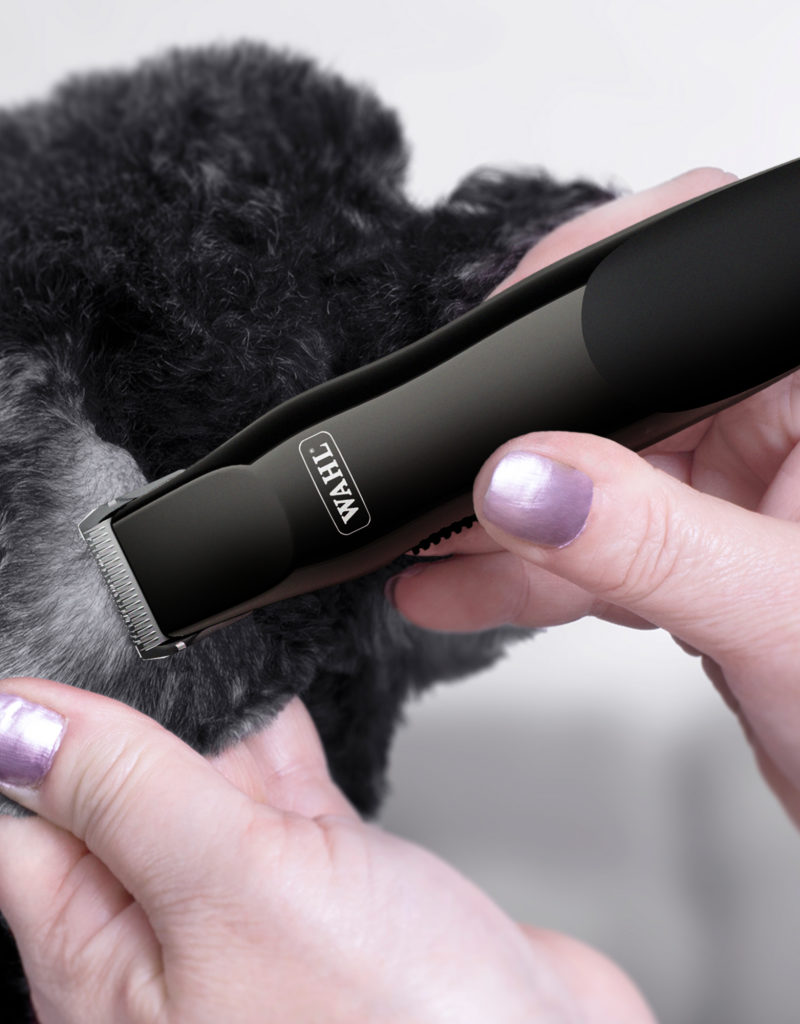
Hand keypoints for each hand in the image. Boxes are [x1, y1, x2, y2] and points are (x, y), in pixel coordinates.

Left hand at [0, 680, 654, 1022]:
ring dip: (207, 717)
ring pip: (200, 785)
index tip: (52, 638)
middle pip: (113, 793)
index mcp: (104, 965)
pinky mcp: (329, 887)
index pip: (22, 819)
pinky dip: (272, 737)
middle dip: (129, 710)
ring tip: (201, 633)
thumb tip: (2, 723)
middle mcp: (169, 943)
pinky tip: (273, 686)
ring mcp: (254, 911)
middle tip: (133, 616)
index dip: (31, 725)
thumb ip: (120, 792)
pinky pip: (278, 795)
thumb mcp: (229, 887)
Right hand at [389, 167, 799, 827]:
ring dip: (502, 525)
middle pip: (616, 395)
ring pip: (592, 477)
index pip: (680, 311)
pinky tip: (458, 586)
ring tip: (424, 549)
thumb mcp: (777, 616)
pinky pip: (596, 541)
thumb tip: (524, 479)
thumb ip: (648, 541)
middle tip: (443, 484)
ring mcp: (736, 485)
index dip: (573, 333)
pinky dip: (528, 571)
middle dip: (516, 446)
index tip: (486, 388)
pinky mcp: (700, 548)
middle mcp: (778, 421)